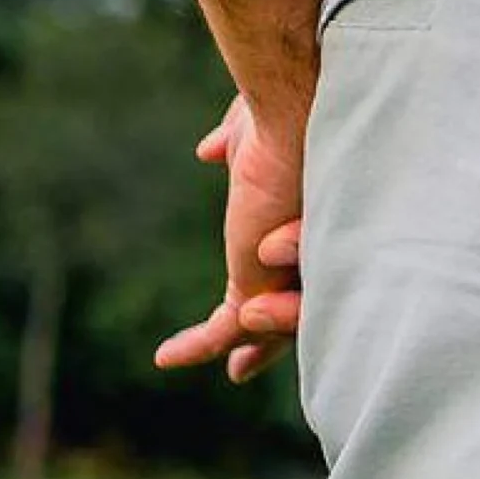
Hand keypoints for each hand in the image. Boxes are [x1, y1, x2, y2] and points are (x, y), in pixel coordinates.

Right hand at [156, 95, 307, 383]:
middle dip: (272, 337)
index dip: (283, 296)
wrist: (288, 110)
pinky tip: (166, 357)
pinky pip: (227, 328)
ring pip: (271, 325)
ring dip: (252, 335)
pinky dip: (197, 346)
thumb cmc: (277, 110)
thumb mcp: (250, 135)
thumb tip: (212, 149)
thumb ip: (235, 146)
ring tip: (239, 353)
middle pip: (296, 305)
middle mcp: (312, 252)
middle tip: (242, 369)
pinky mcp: (258, 279)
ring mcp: (290, 271)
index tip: (253, 313)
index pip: (303, 271)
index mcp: (313, 223)